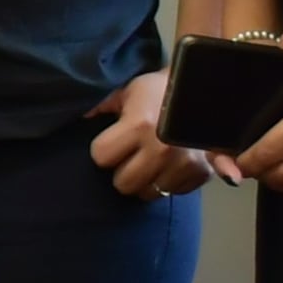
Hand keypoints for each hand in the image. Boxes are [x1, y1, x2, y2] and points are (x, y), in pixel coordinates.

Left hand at [86, 71, 211, 200]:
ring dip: (146, 180)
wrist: (203, 89)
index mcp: (139, 125)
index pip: (101, 156)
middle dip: (123, 170)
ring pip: (148, 193)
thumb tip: (80, 119)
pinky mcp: (201, 173)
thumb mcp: (127, 91)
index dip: (103, 149)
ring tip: (150, 160)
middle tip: (131, 155)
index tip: (112, 141)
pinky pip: (173, 192)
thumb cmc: (159, 90)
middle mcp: (161, 148)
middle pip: (123, 183)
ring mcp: (183, 163)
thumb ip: (101, 107)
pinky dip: (169, 182)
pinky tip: (170, 164)